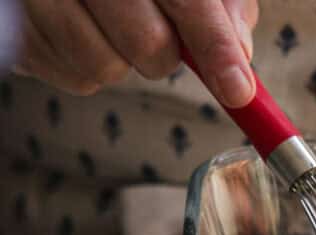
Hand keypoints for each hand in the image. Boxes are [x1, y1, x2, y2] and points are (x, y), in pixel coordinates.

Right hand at [13, 0, 258, 106]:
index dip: (216, 48)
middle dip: (165, 57)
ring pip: (106, 68)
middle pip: (148, 44)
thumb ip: (222, 5)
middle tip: (160, 38)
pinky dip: (89, 68)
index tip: (238, 90)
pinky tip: (84, 33)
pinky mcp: (17, 30)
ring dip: (124, 64)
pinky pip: (75, 79)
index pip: (188, 0)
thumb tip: (239, 56)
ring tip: (112, 27)